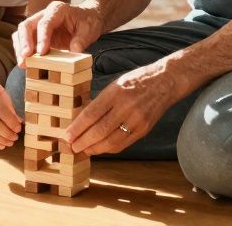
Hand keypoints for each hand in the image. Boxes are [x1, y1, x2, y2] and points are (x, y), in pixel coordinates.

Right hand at [12, 1, 103, 64]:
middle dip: (24, 42)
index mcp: (58, 10)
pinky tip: (24, 62)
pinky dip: (21, 50)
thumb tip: (74, 51)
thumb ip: (82, 39)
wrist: (87, 18)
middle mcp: (44, 14)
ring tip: (22, 63)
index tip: (41, 52)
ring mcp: (38, 23)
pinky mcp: (36, 33)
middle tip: (25, 57)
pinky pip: (23, 39)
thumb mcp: (90, 29)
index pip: (45, 23)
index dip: (41, 37)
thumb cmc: (88, 22)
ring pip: (21, 32)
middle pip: (27, 25)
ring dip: (20, 47)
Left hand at [66, 60, 182, 155]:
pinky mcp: (144, 129)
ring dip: (94, 148)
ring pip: (111, 141)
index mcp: (116, 92)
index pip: (91, 114)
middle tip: (72, 147)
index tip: (66, 136)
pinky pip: (122, 144)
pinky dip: (108, 148)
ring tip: (83, 150)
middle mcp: (126, 106)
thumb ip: (101, 102)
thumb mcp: (115, 84)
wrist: (165, 82)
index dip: (77, 128)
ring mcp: (137, 120)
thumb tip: (82, 120)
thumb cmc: (137, 81)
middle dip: (83, 142)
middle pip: (99, 130)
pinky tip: (99, 148)